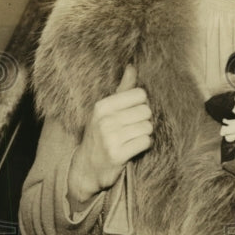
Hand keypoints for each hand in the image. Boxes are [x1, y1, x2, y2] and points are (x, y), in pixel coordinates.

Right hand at [67, 65, 151, 209]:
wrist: (86, 168)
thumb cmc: (101, 134)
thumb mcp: (106, 110)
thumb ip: (122, 89)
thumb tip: (132, 66)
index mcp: (102, 106)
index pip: (140, 94)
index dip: (142, 103)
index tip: (134, 112)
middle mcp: (105, 121)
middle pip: (146, 111)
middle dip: (145, 120)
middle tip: (134, 128)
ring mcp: (110, 138)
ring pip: (148, 127)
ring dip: (145, 133)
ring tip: (133, 138)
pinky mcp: (118, 155)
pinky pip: (146, 142)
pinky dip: (145, 145)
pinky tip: (134, 147)